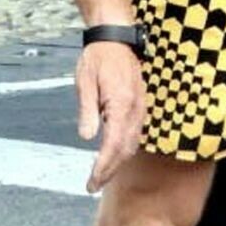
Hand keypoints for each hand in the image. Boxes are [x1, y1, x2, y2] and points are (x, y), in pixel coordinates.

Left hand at [75, 42, 145, 192]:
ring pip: (133, 143)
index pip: (113, 144)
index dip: (103, 167)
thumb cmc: (98, 58)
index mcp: (121, 104)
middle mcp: (135, 109)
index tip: (91, 182)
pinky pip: (136, 133)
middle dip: (110, 170)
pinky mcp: (139, 106)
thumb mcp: (85, 82)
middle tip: (93, 186)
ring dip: (118, 162)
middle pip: (126, 149)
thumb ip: (87, 110)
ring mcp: (140, 108)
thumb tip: (87, 137)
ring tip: (102, 176)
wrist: (116, 39)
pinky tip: (115, 155)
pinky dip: (126, 149)